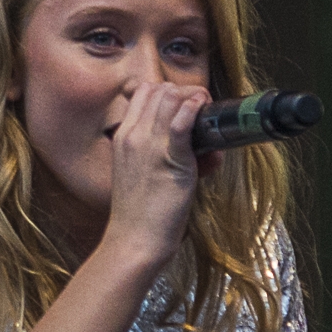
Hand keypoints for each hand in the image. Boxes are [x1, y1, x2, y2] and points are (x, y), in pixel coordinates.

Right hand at [101, 78, 210, 270]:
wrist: (134, 242)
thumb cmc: (141, 216)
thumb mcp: (142, 176)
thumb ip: (163, 156)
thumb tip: (203, 150)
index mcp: (123, 137)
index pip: (144, 92)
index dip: (169, 93)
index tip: (185, 106)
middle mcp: (133, 135)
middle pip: (160, 89)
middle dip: (186, 93)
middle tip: (202, 110)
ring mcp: (149, 145)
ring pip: (171, 96)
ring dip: (195, 99)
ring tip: (207, 115)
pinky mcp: (168, 158)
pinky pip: (181, 121)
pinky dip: (195, 109)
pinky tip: (204, 113)